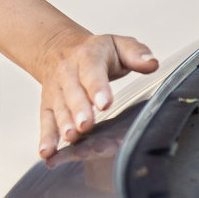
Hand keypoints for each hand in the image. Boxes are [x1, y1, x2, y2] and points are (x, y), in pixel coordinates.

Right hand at [34, 29, 157, 157]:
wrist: (58, 48)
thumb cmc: (96, 51)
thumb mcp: (118, 44)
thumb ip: (136, 53)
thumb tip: (152, 63)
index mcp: (88, 56)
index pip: (92, 72)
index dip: (98, 88)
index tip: (105, 103)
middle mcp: (68, 73)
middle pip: (73, 92)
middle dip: (79, 110)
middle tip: (86, 125)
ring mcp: (56, 91)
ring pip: (59, 108)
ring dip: (63, 124)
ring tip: (70, 137)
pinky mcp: (48, 106)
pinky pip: (46, 121)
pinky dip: (46, 138)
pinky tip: (47, 153)